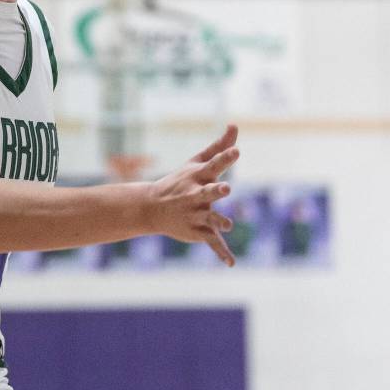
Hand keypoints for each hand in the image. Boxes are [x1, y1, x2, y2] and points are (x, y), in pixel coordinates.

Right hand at [147, 124, 239, 266]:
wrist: (152, 207)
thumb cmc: (181, 181)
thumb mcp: (198, 163)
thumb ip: (219, 147)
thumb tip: (235, 125)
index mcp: (198, 176)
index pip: (214, 165)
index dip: (225, 158)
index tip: (237, 150)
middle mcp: (196, 195)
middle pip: (208, 192)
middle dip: (216, 190)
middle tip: (226, 188)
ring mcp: (195, 214)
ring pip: (210, 218)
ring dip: (218, 221)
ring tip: (227, 224)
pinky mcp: (197, 231)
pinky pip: (212, 242)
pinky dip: (221, 253)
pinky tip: (231, 263)